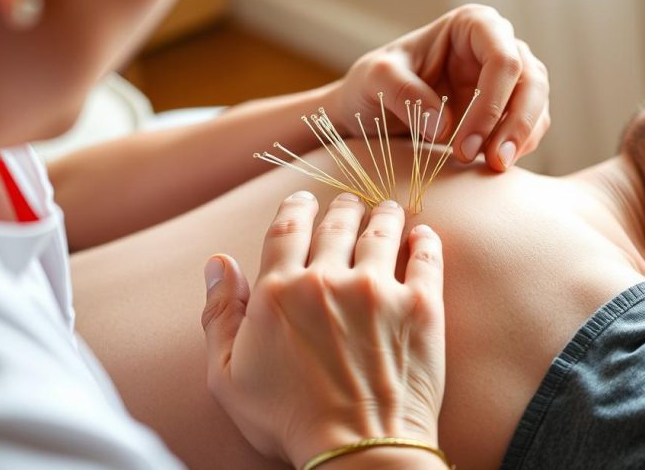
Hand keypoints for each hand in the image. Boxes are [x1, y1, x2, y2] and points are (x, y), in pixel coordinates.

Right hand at [201, 192, 445, 467]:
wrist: (359, 450)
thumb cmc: (288, 421)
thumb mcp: (228, 377)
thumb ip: (220, 315)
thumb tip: (218, 263)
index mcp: (279, 291)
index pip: (288, 226)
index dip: (296, 206)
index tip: (303, 200)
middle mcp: (328, 279)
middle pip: (338, 221)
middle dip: (342, 207)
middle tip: (348, 205)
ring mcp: (379, 290)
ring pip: (382, 229)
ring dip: (382, 214)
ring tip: (385, 210)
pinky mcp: (421, 306)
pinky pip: (426, 255)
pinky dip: (424, 238)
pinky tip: (422, 233)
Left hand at [327, 4, 550, 171]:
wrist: (372, 111)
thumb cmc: (373, 85)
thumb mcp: (374, 80)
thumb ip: (404, 94)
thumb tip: (444, 126)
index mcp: (472, 24)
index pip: (503, 59)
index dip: (490, 103)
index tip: (464, 145)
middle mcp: (499, 44)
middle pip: (531, 81)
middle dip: (515, 125)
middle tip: (491, 162)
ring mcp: (509, 76)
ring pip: (537, 105)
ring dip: (521, 139)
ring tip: (493, 168)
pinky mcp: (509, 106)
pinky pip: (530, 126)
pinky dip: (519, 147)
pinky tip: (493, 164)